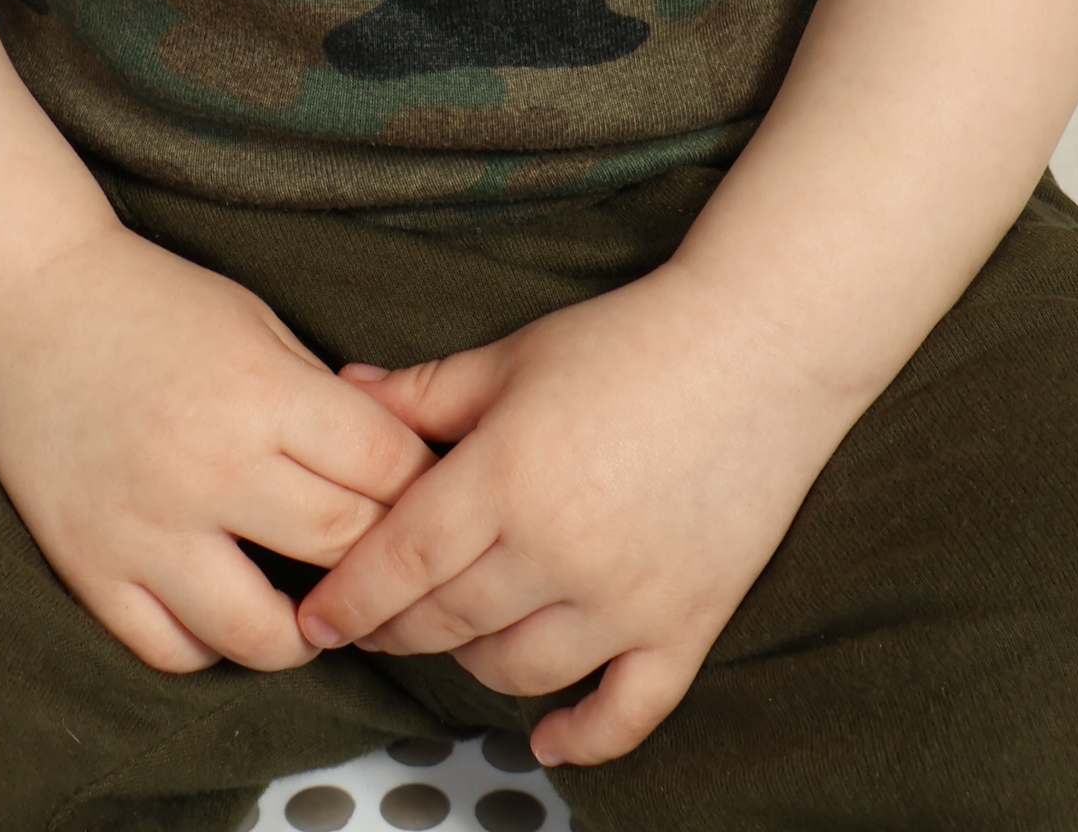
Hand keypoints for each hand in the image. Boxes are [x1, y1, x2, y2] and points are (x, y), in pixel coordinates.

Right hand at [0, 219, 434, 676]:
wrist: (25, 302)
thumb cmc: (149, 302)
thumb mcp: (258, 323)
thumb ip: (322, 399)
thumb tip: (393, 466)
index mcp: (261, 395)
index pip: (383, 471)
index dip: (421, 487)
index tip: (430, 496)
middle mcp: (209, 471)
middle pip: (341, 550)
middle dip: (379, 557)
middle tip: (388, 559)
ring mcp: (147, 530)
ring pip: (264, 635)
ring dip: (306, 628)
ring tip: (315, 608)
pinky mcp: (93, 568)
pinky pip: (174, 651)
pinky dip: (212, 643)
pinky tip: (227, 609)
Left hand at [294, 264, 864, 765]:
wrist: (760, 345)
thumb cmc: (635, 338)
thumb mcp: (514, 354)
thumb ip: (424, 390)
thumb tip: (345, 394)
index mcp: (507, 477)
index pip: (399, 565)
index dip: (348, 601)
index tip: (318, 621)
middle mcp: (560, 550)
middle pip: (447, 622)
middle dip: (397, 629)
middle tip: (373, 624)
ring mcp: (625, 598)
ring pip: (517, 672)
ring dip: (473, 664)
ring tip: (458, 639)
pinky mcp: (685, 624)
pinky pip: (625, 713)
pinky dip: (582, 738)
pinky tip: (549, 738)